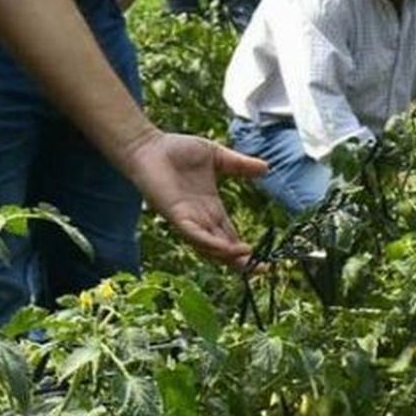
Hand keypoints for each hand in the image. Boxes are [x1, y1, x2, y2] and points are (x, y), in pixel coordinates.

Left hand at [121, 131, 263, 269]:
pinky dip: (210, 244)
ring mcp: (187, 220)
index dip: (245, 250)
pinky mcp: (175, 216)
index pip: (230, 236)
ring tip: (248, 259)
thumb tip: (266, 168)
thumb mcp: (218, 156)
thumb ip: (240, 165)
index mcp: (210, 208)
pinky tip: (226, 248)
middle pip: (222, 249)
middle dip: (241, 262)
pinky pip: (194, 235)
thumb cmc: (177, 150)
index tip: (266, 259)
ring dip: (227, 256)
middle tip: (263, 270)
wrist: (149, 145)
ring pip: (209, 248)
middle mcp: (200, 219)